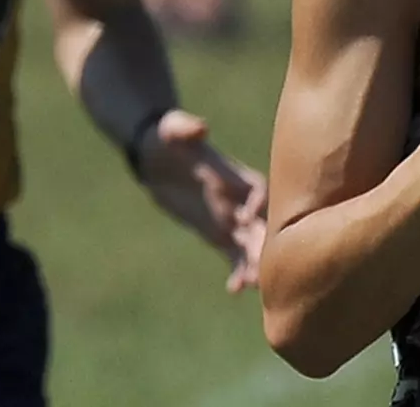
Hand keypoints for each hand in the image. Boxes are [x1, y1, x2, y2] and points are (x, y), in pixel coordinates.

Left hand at [134, 110, 267, 293]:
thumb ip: (185, 129)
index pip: (258, 190)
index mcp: (234, 174)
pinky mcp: (219, 232)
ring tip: (254, 286)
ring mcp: (231, 217)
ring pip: (250, 244)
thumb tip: (200, 128)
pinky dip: (238, 270)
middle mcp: (239, 198)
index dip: (258, 203)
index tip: (248, 218)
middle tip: (263, 266)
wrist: (156, 155)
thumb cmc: (167, 137)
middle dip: (263, 243)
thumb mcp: (172, 130)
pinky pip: (233, 254)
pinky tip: (235, 290)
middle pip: (260, 222)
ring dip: (255, 263)